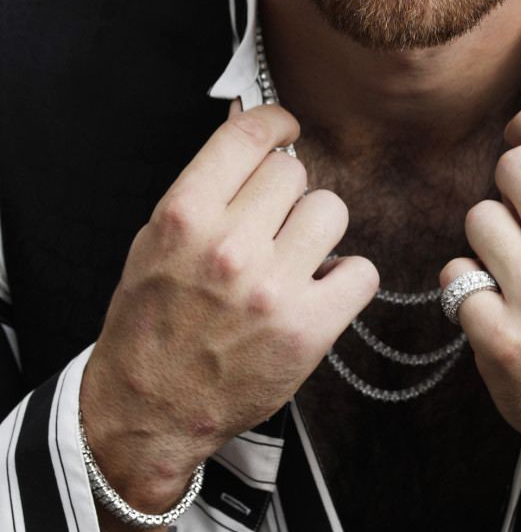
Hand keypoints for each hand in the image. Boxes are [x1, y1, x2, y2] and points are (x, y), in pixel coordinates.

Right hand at [81, 102, 378, 509]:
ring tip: (294, 258)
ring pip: (331, 210)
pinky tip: (317, 290)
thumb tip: (255, 134)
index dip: (274, 121)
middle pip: (293, 171)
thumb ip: (206, 188)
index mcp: (184, 217)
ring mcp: (271, 289)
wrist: (148, 410)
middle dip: (286, 193)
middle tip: (271, 224)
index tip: (284, 127)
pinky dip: (346, 279)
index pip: (248, 135)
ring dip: (317, 231)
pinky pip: (361, 271)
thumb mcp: (156, 240)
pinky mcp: (308, 330)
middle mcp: (229, 247)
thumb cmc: (151, 324)